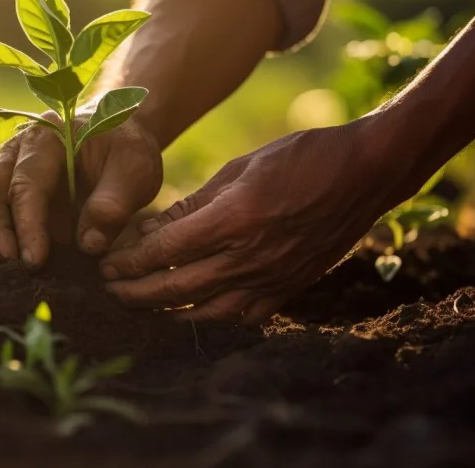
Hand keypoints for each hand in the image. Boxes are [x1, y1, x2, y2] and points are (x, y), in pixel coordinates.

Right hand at [0, 109, 163, 269]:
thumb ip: (114, 204)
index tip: (35, 261)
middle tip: (15, 270)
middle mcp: (16, 153)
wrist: (121, 141)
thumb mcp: (135, 170)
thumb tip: (89, 245)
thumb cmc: (126, 152)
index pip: (26, 184)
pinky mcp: (8, 197)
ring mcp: (7, 174)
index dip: (27, 225)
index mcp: (46, 139)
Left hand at [100, 121, 392, 324]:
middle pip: (179, 287)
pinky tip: (197, 312)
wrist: (366, 173)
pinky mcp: (291, 288)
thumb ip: (195, 203)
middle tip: (112, 291)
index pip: (166, 250)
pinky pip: (245, 316)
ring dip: (170, 312)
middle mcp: (251, 256)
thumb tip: (154, 229)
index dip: (131, 262)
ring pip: (209, 311)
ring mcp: (273, 278)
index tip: (108, 265)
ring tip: (145, 306)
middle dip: (138, 292)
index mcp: (234, 219)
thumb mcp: (240, 168)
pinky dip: (216, 317)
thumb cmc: (301, 157)